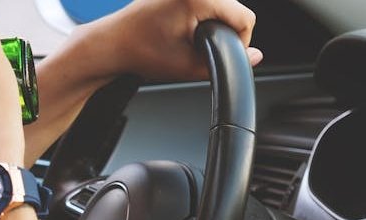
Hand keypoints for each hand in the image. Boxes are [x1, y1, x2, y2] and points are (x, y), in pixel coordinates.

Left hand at [74, 0, 262, 80]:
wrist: (111, 45)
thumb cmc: (140, 53)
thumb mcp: (188, 66)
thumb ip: (226, 64)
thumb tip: (255, 57)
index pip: (245, 17)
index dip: (241, 42)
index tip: (224, 54)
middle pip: (233, 8)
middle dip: (225, 31)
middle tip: (202, 49)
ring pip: (219, 4)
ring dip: (213, 22)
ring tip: (189, 39)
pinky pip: (202, 2)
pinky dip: (200, 15)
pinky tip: (182, 29)